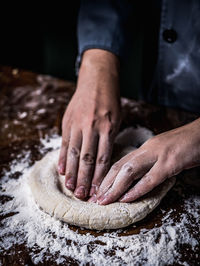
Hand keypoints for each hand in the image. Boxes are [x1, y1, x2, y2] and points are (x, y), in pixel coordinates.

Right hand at [58, 49, 120, 199]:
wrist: (96, 81)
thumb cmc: (110, 102)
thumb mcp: (117, 119)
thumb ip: (109, 139)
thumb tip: (102, 161)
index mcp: (108, 128)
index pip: (103, 158)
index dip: (99, 177)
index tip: (97, 190)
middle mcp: (92, 128)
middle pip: (87, 159)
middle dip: (84, 179)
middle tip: (82, 196)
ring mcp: (78, 125)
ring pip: (73, 153)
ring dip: (71, 172)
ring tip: (71, 188)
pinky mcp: (67, 122)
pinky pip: (64, 143)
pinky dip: (63, 158)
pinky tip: (61, 170)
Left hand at [94, 119, 199, 204]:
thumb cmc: (183, 144)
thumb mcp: (161, 152)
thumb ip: (149, 162)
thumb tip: (137, 178)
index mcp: (143, 148)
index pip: (119, 163)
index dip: (106, 178)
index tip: (97, 190)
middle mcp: (146, 150)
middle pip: (119, 167)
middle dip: (105, 184)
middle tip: (94, 199)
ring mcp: (158, 155)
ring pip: (130, 172)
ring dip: (115, 188)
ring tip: (104, 201)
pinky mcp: (170, 162)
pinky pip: (150, 178)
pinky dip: (137, 189)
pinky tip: (126, 199)